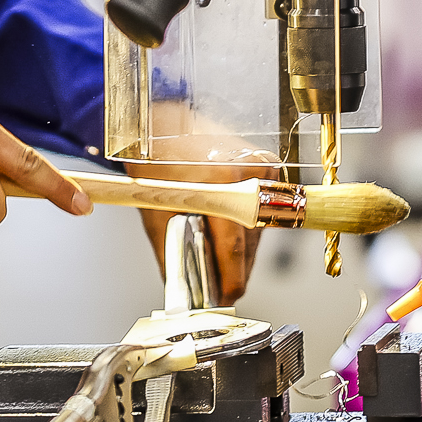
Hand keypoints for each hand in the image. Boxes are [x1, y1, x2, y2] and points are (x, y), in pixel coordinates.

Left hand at [124, 150, 268, 304]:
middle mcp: (245, 174)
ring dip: (244, 251)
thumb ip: (172, 254)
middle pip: (250, 242)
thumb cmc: (158, 161)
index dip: (231, 279)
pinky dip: (248, 229)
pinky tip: (233, 238)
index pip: (233, 247)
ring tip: (225, 264)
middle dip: (237, 270)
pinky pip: (263, 211)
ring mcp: (260, 169)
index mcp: (216, 183)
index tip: (227, 296)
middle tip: (226, 288)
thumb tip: (184, 290)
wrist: (167, 125)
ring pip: (259, 229)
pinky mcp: (266, 168)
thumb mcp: (156, 212)